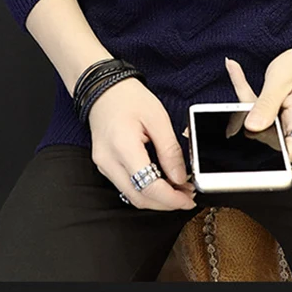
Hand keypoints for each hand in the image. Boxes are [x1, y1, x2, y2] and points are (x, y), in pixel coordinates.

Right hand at [86, 77, 196, 210]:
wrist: (103, 89)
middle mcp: (109, 161)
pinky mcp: (105, 166)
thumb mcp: (158, 119)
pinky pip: (126, 187)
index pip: (149, 186)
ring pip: (132, 196)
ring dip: (156, 198)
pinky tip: (161, 182)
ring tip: (178, 189)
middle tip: (187, 195)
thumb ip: (170, 151)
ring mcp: (104, 166)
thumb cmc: (128, 98)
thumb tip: (180, 178)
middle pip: (140, 198)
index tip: (189, 199)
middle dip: (166, 203)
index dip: (172, 199)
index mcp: (123, 147)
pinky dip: (145, 190)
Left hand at [225, 46, 291, 161]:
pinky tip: (236, 71)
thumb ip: (266, 105)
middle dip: (246, 114)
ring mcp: (284, 125)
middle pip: (263, 136)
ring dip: (245, 100)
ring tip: (236, 70)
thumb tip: (251, 127)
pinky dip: (246, 94)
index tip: (254, 137)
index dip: (271, 153)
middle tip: (241, 88)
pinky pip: (258, 113)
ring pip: (256, 123)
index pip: (289, 152)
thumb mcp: (281, 80)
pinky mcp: (277, 119)